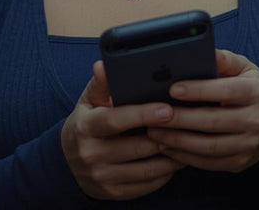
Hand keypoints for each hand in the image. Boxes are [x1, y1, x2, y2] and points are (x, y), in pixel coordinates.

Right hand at [61, 61, 184, 199]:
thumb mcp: (90, 101)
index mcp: (85, 127)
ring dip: (171, 156)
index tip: (167, 109)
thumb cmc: (88, 123)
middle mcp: (91, 154)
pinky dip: (165, 173)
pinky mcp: (114, 193)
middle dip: (166, 136)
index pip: (115, 120)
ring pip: (147, 169)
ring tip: (188, 140)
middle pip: (137, 147)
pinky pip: (148, 185)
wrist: (69, 163)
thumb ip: (101, 83)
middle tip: (189, 124)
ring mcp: (102, 177)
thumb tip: (103, 65)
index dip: (142, 115)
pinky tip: (175, 159)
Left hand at [145, 49, 258, 172]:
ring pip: (209, 146)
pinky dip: (185, 156)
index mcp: (256, 92)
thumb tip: (203, 50)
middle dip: (181, 119)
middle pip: (213, 121)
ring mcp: (249, 144)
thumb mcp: (245, 68)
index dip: (199, 91)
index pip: (226, 91)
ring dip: (178, 141)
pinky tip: (168, 147)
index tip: (173, 89)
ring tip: (154, 132)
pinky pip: (209, 162)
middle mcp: (255, 120)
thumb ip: (224, 59)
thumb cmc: (253, 89)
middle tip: (154, 114)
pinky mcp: (240, 162)